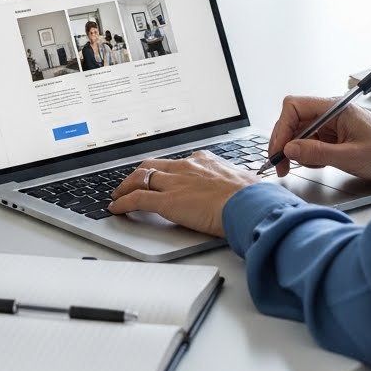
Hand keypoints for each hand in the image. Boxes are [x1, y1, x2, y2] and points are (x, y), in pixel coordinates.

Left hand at [109, 152, 258, 236]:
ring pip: (140, 179)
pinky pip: (137, 199)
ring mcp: (175, 183)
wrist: (250, 204)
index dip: (165, 169)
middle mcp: (187, 167)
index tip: (161, 174)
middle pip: (153, 165)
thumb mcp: (244, 184)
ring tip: (119, 194)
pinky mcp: (167, 201)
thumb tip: (246, 193)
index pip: (177, 162)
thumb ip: (235, 187)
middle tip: (131, 182)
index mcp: (205, 161)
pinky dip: (123, 203)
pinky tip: (116, 208)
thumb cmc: (254, 198)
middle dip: (139, 173)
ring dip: (126, 187)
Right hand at [268, 96, 370, 182]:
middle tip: (280, 165)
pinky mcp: (338, 136)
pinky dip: (309, 154)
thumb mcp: (351, 158)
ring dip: (296, 150)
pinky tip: (317, 164)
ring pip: (302, 132)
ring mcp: (334, 124)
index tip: (278, 150)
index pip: (295, 107)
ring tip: (299, 167)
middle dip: (285, 141)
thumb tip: (289, 149)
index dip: (281, 128)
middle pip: (295, 119)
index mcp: (336, 107)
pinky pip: (313, 141)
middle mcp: (333, 112)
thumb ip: (316, 153)